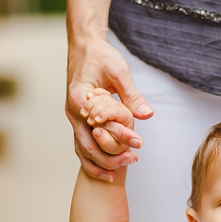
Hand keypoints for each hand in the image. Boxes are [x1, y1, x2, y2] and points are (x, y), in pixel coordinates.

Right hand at [65, 38, 152, 181]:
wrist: (85, 47)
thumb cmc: (101, 57)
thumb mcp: (120, 73)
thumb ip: (132, 96)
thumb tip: (148, 115)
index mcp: (79, 100)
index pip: (98, 128)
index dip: (118, 139)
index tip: (138, 144)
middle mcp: (73, 112)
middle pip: (86, 146)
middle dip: (109, 159)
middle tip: (133, 161)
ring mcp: (74, 117)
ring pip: (82, 150)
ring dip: (99, 164)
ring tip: (119, 174)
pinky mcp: (78, 120)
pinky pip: (82, 145)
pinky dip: (93, 159)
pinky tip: (108, 170)